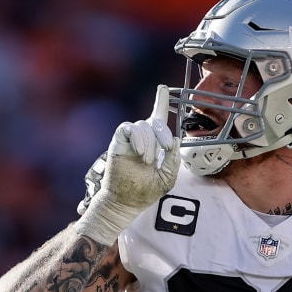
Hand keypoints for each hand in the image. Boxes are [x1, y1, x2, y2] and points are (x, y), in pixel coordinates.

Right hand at [73, 85, 179, 243]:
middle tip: (164, 147)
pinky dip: (138, 138)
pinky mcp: (118, 142)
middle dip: (163, 130)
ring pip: (143, 125)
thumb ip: (173, 160)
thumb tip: (174, 140)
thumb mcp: (167, 178)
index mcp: (155, 144)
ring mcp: (130, 140)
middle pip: (155, 120)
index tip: (163, 88)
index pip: (158, 119)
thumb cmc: (145, 192)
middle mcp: (142, 139)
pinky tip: (139, 152)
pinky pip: (128, 128)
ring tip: (147, 160)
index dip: (161, 102)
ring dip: (149, 141)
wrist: (125, 202)